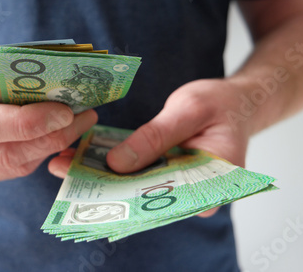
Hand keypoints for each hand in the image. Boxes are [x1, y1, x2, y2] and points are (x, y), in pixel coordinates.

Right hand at [0, 54, 97, 185]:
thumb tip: (59, 81)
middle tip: (85, 116)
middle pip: (4, 153)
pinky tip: (60, 133)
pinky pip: (15, 169)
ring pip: (15, 166)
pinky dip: (41, 151)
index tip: (64, 112)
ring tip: (80, 121)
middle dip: (51, 136)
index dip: (26, 123)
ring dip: (53, 144)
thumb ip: (4, 70)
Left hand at [49, 79, 249, 216]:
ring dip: (104, 175)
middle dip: (105, 185)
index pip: (164, 201)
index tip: (90, 187)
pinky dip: (114, 164)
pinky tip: (85, 154)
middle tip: (66, 173)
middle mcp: (194, 195)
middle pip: (145, 197)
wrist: (235, 102)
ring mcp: (179, 187)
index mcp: (212, 187)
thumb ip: (156, 137)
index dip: (125, 196)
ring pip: (137, 188)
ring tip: (66, 163)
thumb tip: (116, 165)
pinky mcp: (166, 174)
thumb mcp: (189, 111)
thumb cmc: (221, 104)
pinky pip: (138, 174)